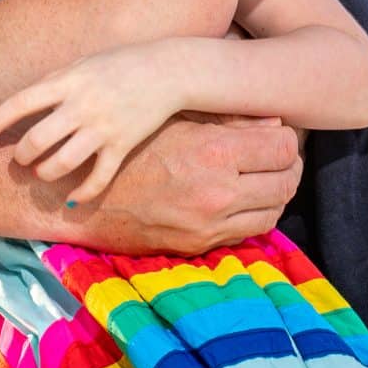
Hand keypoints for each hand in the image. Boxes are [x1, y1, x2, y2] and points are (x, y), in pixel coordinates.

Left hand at [0, 43, 184, 203]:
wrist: (166, 70)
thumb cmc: (118, 64)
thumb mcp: (81, 64)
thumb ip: (54, 83)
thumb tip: (24, 105)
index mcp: (67, 81)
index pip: (20, 103)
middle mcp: (81, 105)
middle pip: (37, 140)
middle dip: (21, 156)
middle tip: (20, 159)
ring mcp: (102, 127)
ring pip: (62, 163)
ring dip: (46, 173)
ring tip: (42, 173)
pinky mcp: (123, 145)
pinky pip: (98, 178)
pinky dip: (83, 193)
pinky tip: (73, 199)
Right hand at [41, 114, 301, 256]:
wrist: (78, 195)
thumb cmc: (126, 146)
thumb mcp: (176, 121)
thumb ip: (229, 123)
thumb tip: (275, 125)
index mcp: (212, 153)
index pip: (282, 149)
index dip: (288, 140)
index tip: (280, 135)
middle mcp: (217, 193)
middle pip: (285, 182)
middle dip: (289, 167)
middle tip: (282, 156)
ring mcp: (209, 225)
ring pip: (272, 212)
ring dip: (276, 194)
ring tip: (268, 177)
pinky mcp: (198, 246)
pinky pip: (247, 233)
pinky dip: (255, 215)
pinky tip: (246, 199)